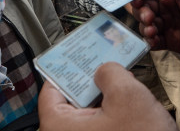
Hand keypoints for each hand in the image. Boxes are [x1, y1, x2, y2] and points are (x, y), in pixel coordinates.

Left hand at [39, 62, 176, 130]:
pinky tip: (123, 103)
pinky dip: (108, 114)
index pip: (51, 89)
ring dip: (101, 98)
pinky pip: (96, 127)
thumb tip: (104, 70)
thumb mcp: (128, 95)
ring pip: (85, 115)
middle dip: (88, 81)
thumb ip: (110, 72)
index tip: (76, 56)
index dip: (67, 68)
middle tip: (100, 64)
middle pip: (69, 101)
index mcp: (59, 127)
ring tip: (117, 82)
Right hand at [130, 0, 179, 61]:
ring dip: (145, 27)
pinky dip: (150, 41)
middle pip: (144, 9)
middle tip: (150, 17)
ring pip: (147, 26)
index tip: (137, 1)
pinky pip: (155, 42)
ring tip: (153, 29)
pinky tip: (154, 40)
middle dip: (141, 13)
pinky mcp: (174, 43)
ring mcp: (171, 26)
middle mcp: (169, 8)